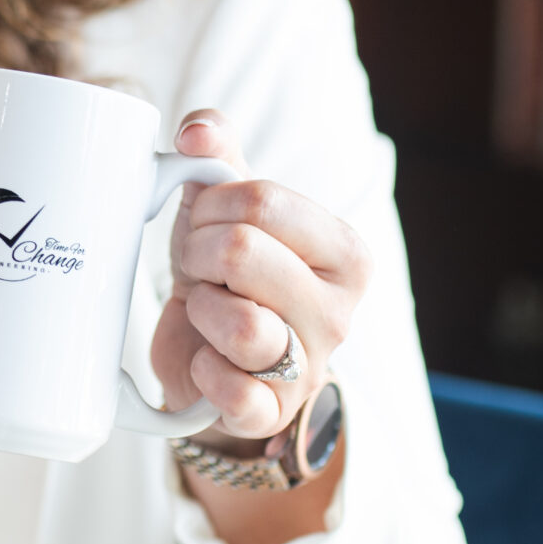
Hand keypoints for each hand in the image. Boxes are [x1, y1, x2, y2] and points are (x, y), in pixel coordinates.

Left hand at [150, 110, 370, 446]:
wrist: (208, 358)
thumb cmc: (226, 278)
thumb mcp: (226, 209)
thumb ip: (219, 154)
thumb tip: (196, 130)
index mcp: (346, 252)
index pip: (262, 201)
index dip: (211, 207)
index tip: (206, 224)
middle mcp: (340, 313)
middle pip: (241, 253)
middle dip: (198, 254)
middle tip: (201, 269)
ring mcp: (309, 368)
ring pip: (237, 323)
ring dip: (199, 308)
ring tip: (205, 311)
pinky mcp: (269, 413)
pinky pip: (227, 386)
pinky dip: (200, 368)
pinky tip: (205, 359)